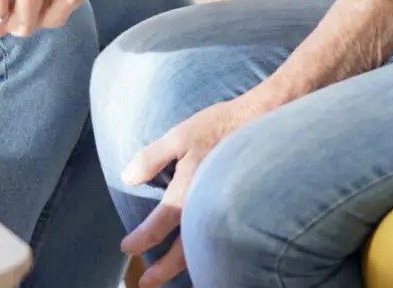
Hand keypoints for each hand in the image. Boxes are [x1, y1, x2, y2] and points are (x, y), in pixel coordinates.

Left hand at [119, 93, 276, 287]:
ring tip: (180, 286)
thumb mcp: (179, 135)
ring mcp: (226, 211)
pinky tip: (213, 266)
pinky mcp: (241, 210)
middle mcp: (207, 208)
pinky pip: (225, 241)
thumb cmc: (221, 126)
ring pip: (206, 252)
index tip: (127, 248)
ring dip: (189, 269)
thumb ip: (152, 158)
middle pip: (183, 250)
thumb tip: (128, 178)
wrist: (265, 121)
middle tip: (145, 284)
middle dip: (163, 269)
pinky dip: (216, 259)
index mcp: (187, 191)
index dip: (141, 238)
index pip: (160, 224)